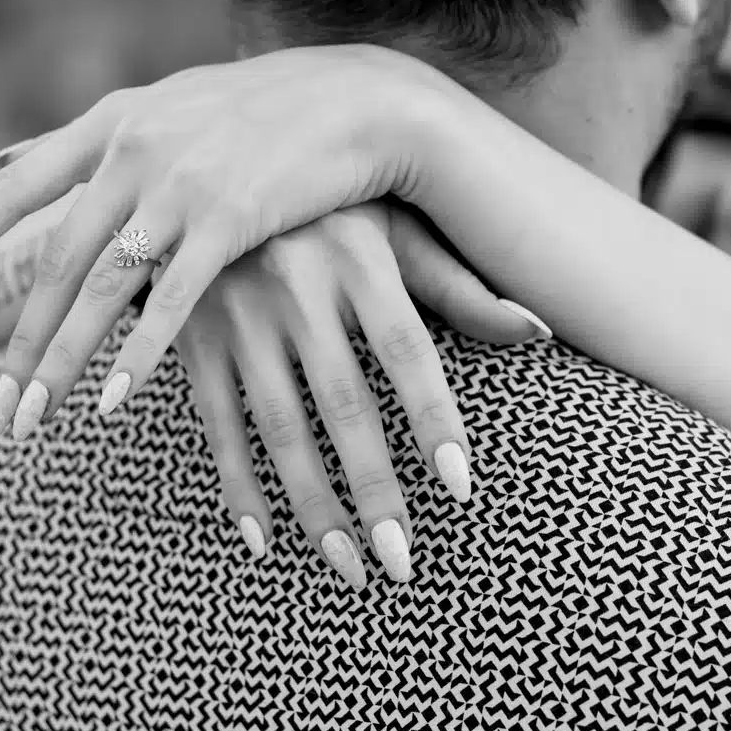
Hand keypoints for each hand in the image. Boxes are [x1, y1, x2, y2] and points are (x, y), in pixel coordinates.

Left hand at [0, 44, 452, 425]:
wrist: (362, 100)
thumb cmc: (267, 113)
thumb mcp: (165, 109)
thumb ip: (81, 142)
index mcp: (114, 123)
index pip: (16, 186)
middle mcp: (132, 150)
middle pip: (55, 262)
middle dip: (19, 345)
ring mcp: (178, 183)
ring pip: (99, 289)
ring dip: (61, 364)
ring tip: (32, 422)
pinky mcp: (229, 218)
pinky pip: (170, 300)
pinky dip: (136, 352)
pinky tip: (110, 400)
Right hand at [170, 204, 547, 586]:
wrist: (202, 163)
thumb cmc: (327, 206)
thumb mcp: (392, 228)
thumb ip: (460, 286)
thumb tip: (541, 332)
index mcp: (358, 255)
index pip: (407, 351)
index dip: (433, 420)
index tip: (460, 489)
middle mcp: (297, 283)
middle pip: (345, 406)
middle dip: (375, 492)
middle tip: (402, 563)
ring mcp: (236, 311)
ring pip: (280, 428)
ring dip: (314, 507)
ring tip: (349, 566)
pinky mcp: (189, 335)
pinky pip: (216, 424)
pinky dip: (238, 486)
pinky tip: (263, 540)